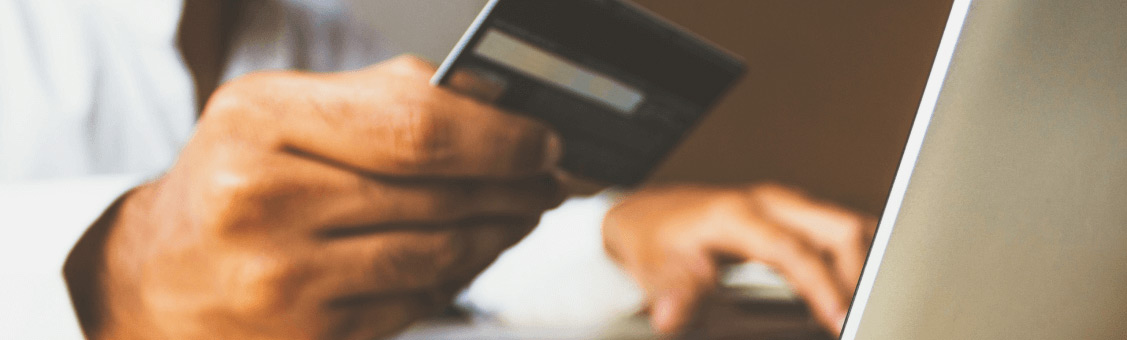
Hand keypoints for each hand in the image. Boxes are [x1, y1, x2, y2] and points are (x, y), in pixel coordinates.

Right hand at [63, 56, 563, 339]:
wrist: (156, 276)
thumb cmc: (233, 182)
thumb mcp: (283, 113)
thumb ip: (384, 99)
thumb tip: (497, 103)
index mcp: (261, 121)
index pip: (416, 126)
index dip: (500, 137)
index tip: (543, 140)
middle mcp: (263, 200)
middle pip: (437, 193)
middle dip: (515, 186)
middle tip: (549, 180)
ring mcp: (282, 279)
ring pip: (437, 255)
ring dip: (498, 234)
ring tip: (519, 214)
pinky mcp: (307, 335)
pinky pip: (415, 303)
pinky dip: (457, 276)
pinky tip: (469, 253)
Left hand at [602, 184, 875, 334]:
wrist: (649, 216)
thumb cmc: (655, 240)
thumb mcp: (654, 269)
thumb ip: (672, 293)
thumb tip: (671, 316)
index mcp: (738, 215)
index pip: (793, 250)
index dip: (821, 285)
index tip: (839, 318)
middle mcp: (770, 203)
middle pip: (839, 228)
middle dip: (862, 274)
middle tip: (867, 317)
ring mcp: (787, 206)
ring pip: (849, 225)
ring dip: (868, 264)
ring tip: (871, 307)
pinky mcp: (795, 215)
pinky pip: (841, 231)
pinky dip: (858, 258)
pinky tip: (859, 289)